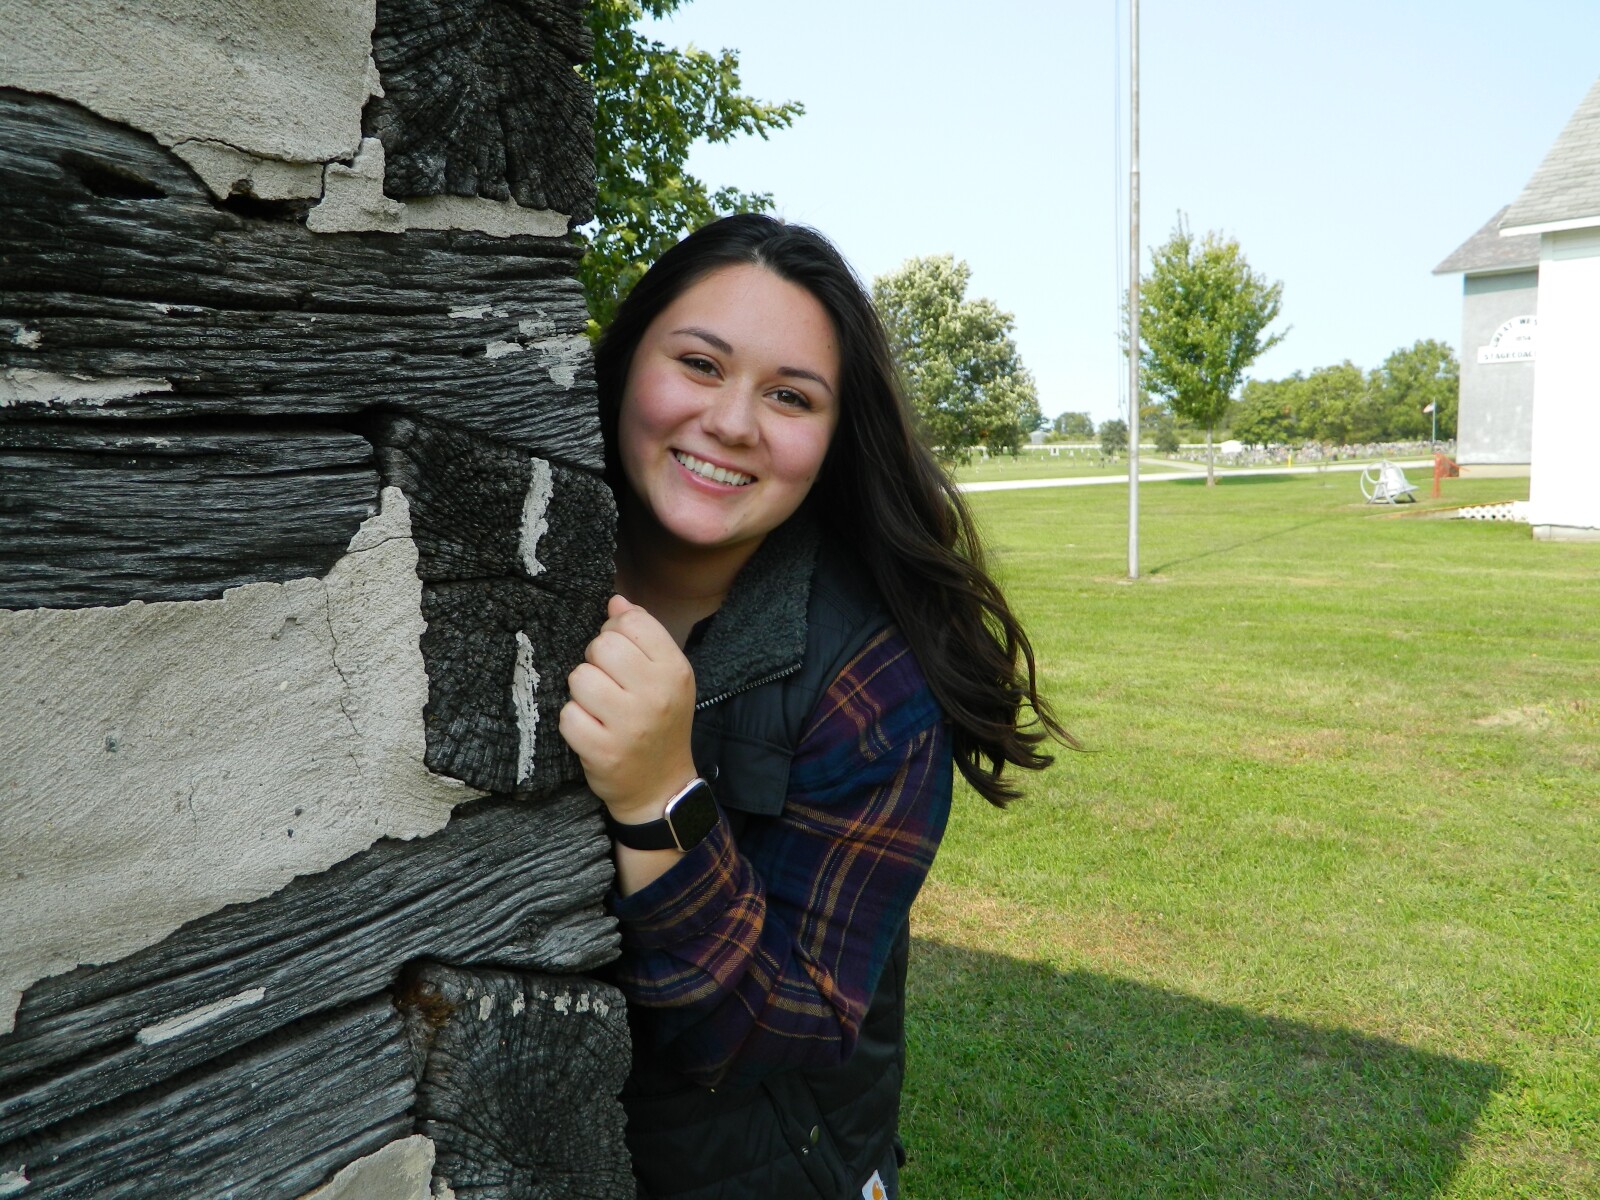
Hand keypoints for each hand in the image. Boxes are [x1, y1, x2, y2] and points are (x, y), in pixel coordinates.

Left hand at [559, 595, 698, 821]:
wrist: (661, 787)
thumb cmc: (660, 723)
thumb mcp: (666, 678)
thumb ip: (644, 635)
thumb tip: (615, 601)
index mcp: (675, 671)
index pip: (631, 622)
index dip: (616, 633)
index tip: (621, 657)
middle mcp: (656, 695)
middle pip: (601, 646)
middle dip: (596, 661)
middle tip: (607, 685)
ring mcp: (629, 725)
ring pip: (579, 678)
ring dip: (582, 692)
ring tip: (599, 709)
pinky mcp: (602, 751)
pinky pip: (567, 715)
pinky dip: (573, 722)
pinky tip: (591, 730)